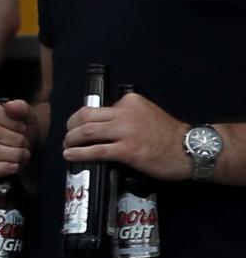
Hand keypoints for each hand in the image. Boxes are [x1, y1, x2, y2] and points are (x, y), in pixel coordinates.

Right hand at [0, 95, 35, 177]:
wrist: (16, 148)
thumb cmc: (18, 128)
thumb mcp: (25, 116)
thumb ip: (21, 108)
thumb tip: (11, 106)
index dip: (12, 122)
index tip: (23, 128)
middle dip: (16, 140)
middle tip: (25, 143)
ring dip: (13, 155)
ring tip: (22, 154)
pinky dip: (2, 169)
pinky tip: (14, 166)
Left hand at [65, 90, 190, 180]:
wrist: (190, 149)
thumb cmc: (168, 135)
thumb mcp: (145, 114)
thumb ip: (125, 115)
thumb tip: (101, 125)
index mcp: (129, 101)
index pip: (97, 107)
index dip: (82, 118)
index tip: (77, 126)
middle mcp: (125, 113)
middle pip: (85, 116)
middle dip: (70, 127)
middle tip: (67, 136)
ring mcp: (126, 132)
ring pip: (87, 132)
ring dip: (71, 139)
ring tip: (67, 146)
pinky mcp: (127, 150)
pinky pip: (96, 151)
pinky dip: (79, 153)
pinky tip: (70, 155)